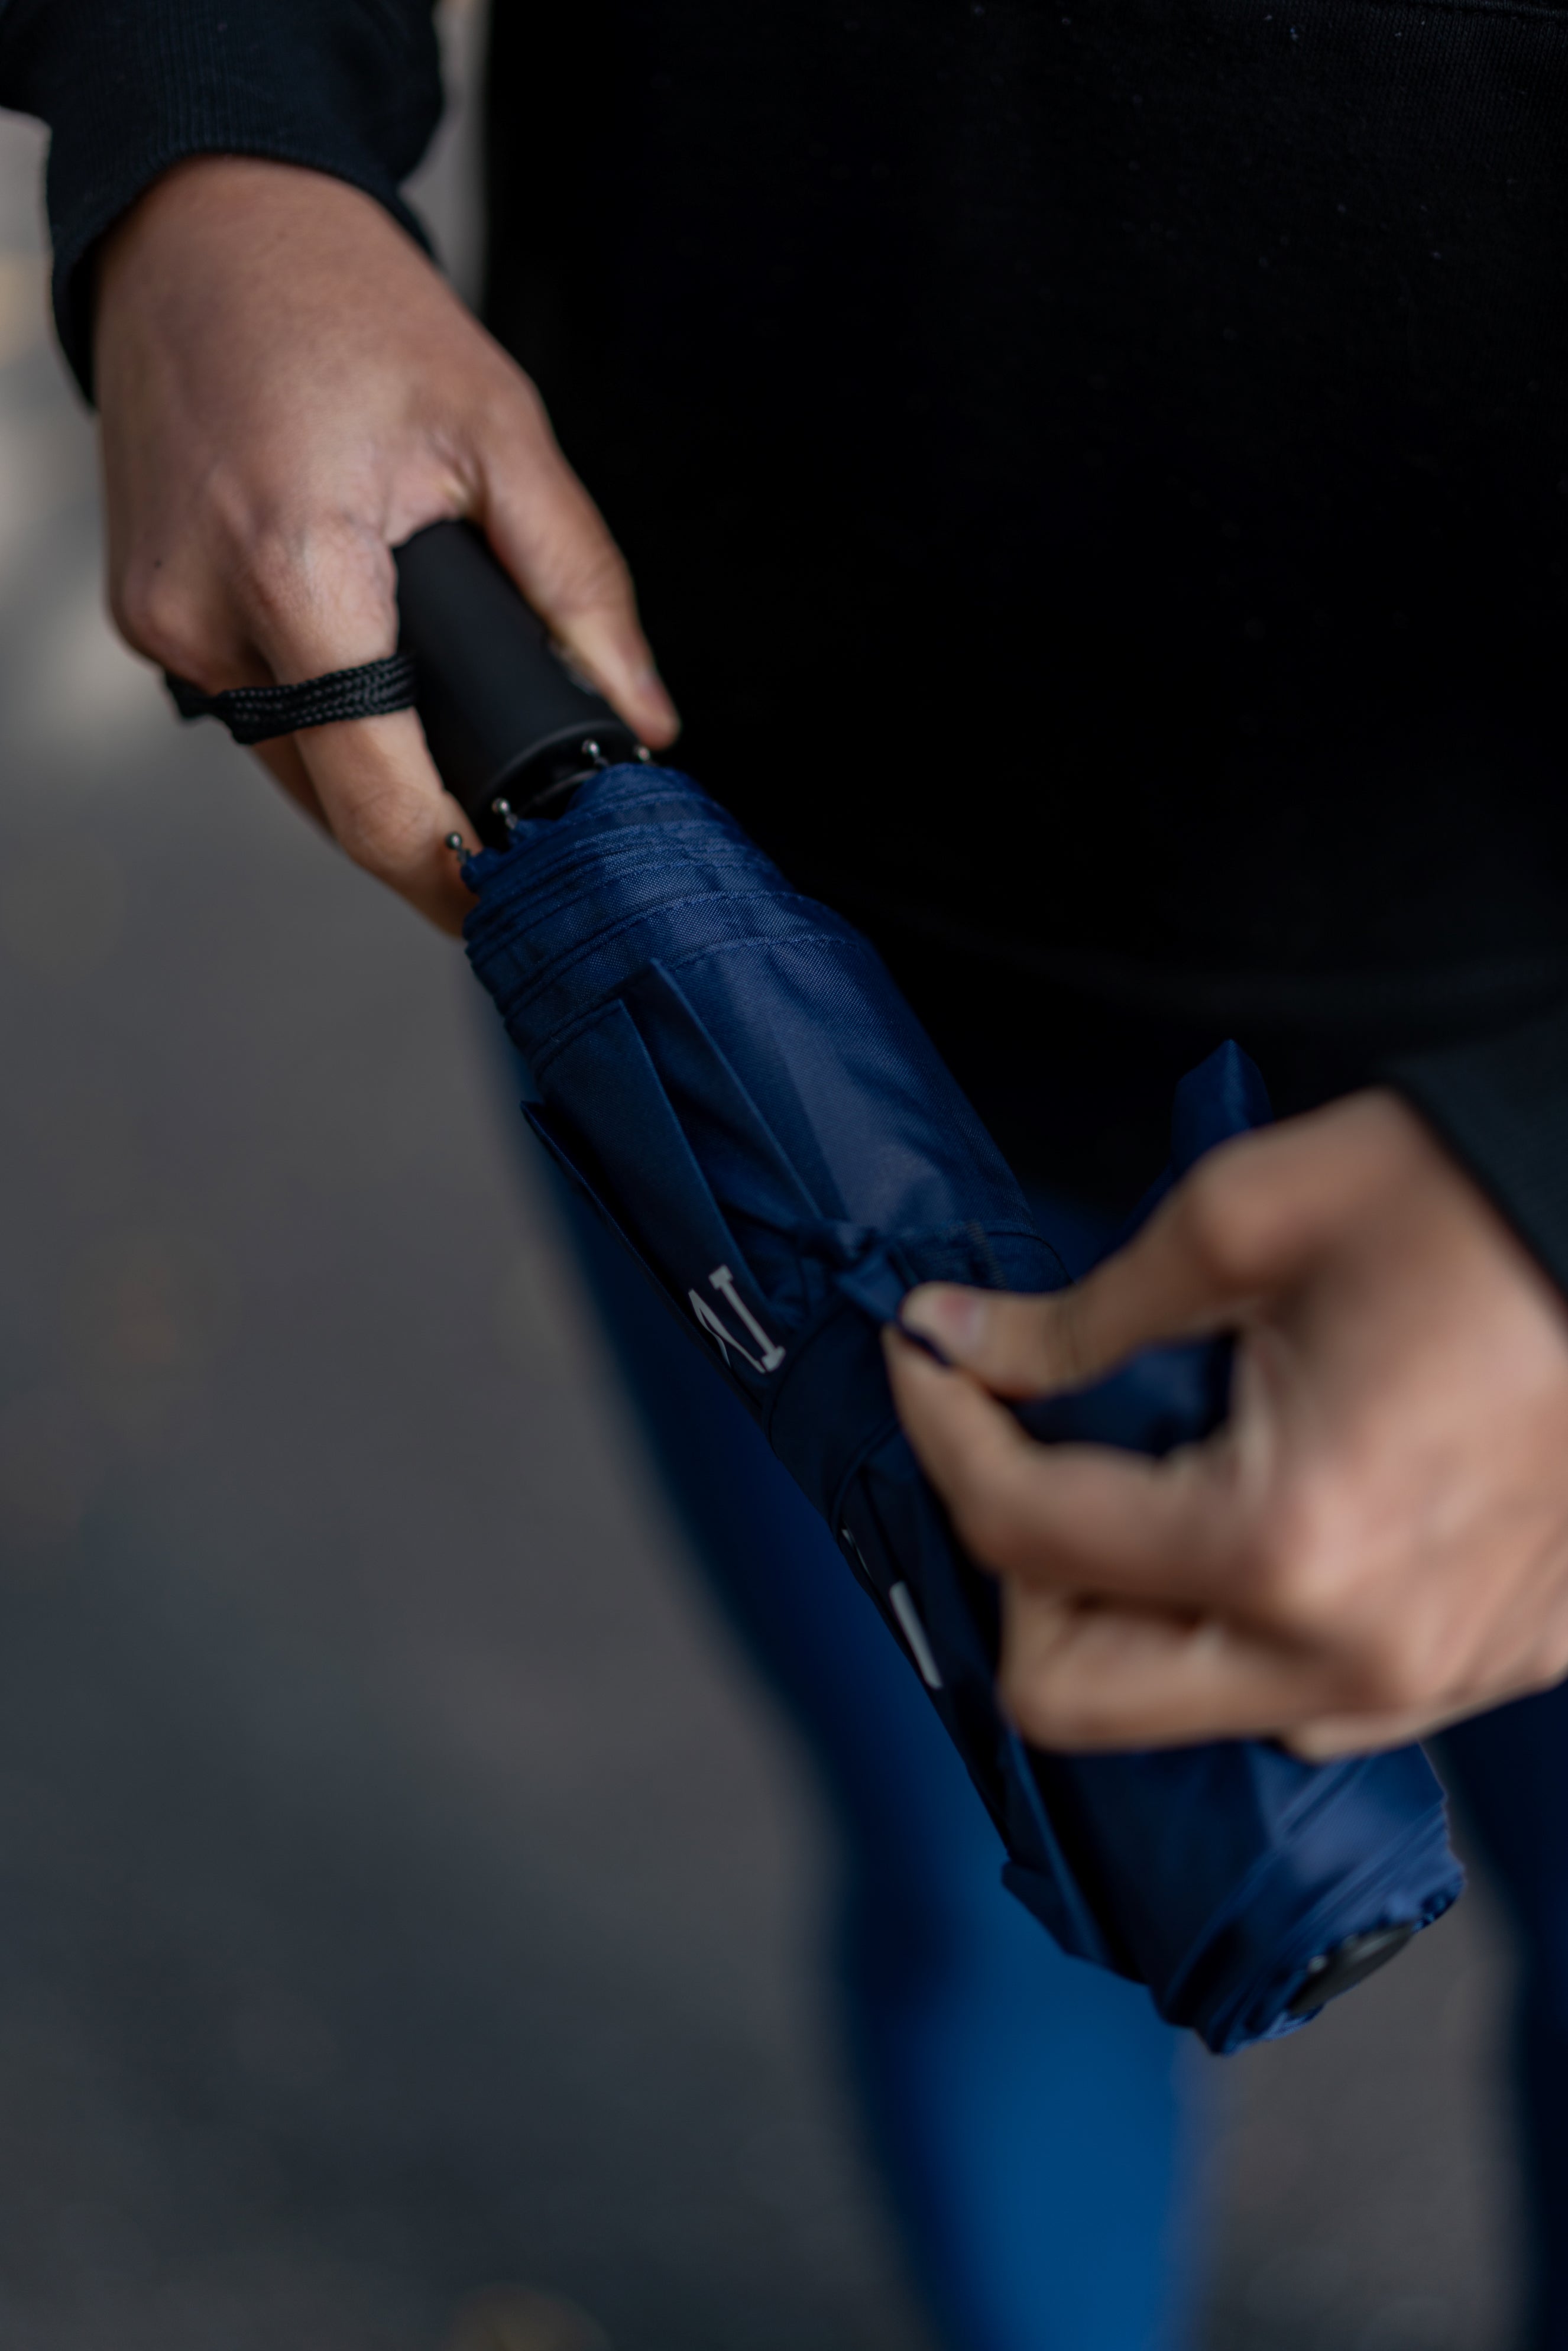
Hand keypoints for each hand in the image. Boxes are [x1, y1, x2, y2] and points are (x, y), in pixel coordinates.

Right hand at [94, 157, 677, 931]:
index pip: (376, 797)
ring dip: (371, 781)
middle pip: (333, 802)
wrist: (206, 227)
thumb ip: (581, 589)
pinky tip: (372, 688)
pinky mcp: (149, 615)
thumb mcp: (503, 433)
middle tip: (510, 845)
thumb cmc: (349, 309)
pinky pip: (252, 713)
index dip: (453, 876)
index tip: (515, 910)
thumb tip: (642, 723)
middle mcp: (206, 612)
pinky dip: (321, 721)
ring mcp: (164, 621)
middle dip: (426, 836)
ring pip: (289, 769)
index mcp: (295, 566)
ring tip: (450, 759)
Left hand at [885, 1090, 1567, 1756]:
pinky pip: (1305, 1702)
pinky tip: (1252, 1518)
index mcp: (1288, 1537)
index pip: (1025, 1535)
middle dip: (1016, 1569)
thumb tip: (957, 1344)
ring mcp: (1427, 1679)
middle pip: (1074, 1696)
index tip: (929, 1366)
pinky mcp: (1483, 1668)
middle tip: (1027, 1453)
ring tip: (1145, 1479)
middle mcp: (1356, 1651)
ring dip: (1124, 1611)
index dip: (944, 1435)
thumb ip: (1077, 1317)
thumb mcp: (1245, 1217)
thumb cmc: (1478, 1204)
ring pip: (1187, 1713)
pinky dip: (1236, 1628)